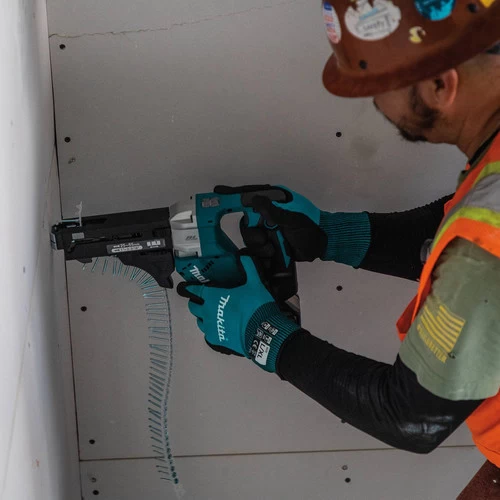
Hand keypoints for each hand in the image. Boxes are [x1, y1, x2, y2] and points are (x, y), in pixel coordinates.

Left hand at [177, 255, 300, 372]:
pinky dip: (211, 329)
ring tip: (211, 315)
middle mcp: (207, 312)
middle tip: (203, 300)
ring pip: (199, 321)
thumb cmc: (255, 305)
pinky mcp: (216, 339)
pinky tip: (219, 328)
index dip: (192, 288)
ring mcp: (210, 327)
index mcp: (213, 296)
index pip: (195, 291)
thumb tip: (244, 256)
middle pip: (193, 307)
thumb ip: (249, 268)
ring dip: (203, 317)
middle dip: (196, 302)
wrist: (261, 331)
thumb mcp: (255, 283)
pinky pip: (208, 333)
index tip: (189, 287)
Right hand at [214, 185, 326, 261]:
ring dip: (260, 245)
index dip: (232, 194)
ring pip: (250, 238)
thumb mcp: (292, 219)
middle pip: (246, 223)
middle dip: (254, 233)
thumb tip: (254, 199)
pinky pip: (256, 249)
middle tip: (265, 237)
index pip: (249, 196)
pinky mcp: (269, 244)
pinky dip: (263, 253)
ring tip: (274, 248)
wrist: (321, 246)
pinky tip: (273, 254)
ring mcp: (267, 230)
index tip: (217, 192)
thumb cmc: (310, 227)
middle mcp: (267, 215)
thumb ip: (272, 211)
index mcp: (273, 202)